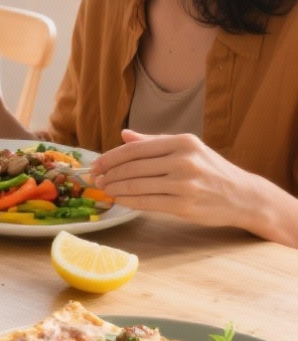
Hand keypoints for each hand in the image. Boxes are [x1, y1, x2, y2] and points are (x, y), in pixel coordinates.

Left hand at [89, 130, 270, 230]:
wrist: (244, 196)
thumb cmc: (212, 171)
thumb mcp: (189, 149)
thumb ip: (155, 142)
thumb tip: (124, 135)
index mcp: (183, 142)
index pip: (135, 148)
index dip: (110, 157)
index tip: (97, 164)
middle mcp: (184, 160)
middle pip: (132, 167)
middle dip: (108, 174)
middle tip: (95, 179)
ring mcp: (184, 184)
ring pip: (136, 185)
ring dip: (114, 188)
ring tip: (104, 189)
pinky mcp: (184, 205)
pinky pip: (146, 202)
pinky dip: (127, 201)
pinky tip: (118, 200)